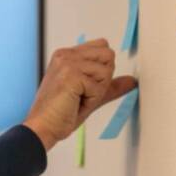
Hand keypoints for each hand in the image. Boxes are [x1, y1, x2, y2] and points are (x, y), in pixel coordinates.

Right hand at [23, 38, 137, 149]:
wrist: (43, 128)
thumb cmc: (60, 114)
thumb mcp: (90, 96)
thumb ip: (110, 85)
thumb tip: (132, 80)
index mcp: (67, 55)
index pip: (103, 47)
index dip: (102, 69)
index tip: (85, 86)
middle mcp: (66, 54)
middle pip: (108, 55)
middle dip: (102, 79)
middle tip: (82, 94)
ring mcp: (68, 63)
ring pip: (107, 70)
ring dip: (97, 90)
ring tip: (78, 99)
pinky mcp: (71, 75)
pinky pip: (100, 86)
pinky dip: (92, 100)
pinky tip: (75, 104)